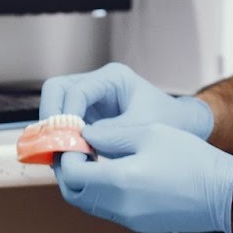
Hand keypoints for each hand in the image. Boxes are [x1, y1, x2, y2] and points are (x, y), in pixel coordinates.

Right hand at [40, 62, 213, 137]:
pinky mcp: (86, 115)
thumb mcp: (142, 127)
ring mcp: (89, 99)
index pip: (76, 90)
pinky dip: (60, 137)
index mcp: (112, 78)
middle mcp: (96, 84)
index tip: (67, 140)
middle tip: (52, 143)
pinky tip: (67, 155)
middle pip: (56, 90)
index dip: (67, 115)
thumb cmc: (167, 122)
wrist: (181, 129)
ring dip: (53, 128)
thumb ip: (111, 133)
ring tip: (59, 151)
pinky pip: (63, 121)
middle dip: (51, 116)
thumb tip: (79, 141)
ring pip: (55, 104)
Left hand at [56, 122, 232, 232]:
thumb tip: (86, 135)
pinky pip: (106, 209)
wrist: (224, 194)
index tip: (71, 140)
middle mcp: (120, 205)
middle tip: (74, 150)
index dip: (66, 155)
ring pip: (88, 204)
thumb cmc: (193, 160)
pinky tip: (110, 173)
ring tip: (91, 159)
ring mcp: (129, 219)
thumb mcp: (150, 134)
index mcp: (120, 181)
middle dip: (68, 171)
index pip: (72, 173)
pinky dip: (99, 193)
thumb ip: (111, 135)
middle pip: (74, 193)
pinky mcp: (138, 224)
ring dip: (82, 183)